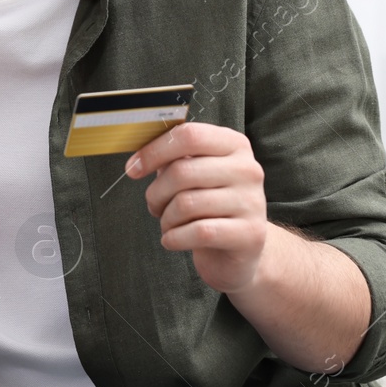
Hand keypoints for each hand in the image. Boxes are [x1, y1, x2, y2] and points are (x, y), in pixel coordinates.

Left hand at [125, 121, 268, 293]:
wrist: (239, 250)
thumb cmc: (209, 206)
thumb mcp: (193, 175)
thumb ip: (171, 159)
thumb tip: (138, 158)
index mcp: (234, 145)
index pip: (190, 135)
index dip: (154, 151)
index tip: (133, 168)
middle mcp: (248, 169)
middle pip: (183, 171)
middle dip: (156, 192)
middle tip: (154, 205)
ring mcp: (252, 202)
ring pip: (187, 204)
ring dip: (166, 219)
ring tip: (169, 224)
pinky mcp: (250, 234)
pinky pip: (199, 232)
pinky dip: (174, 238)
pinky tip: (173, 239)